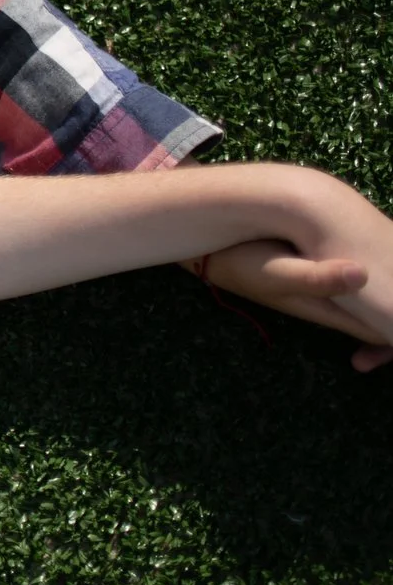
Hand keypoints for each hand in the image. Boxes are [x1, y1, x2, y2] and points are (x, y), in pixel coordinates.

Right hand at [199, 237, 392, 371]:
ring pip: (376, 309)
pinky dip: (378, 294)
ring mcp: (329, 294)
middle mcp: (335, 306)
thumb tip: (364, 274)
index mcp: (331, 307)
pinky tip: (374, 276)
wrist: (209, 253)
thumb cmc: (240, 260)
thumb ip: (317, 278)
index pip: (383, 331)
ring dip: (391, 310)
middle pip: (384, 325)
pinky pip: (360, 291)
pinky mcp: (322, 279)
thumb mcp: (274, 271)